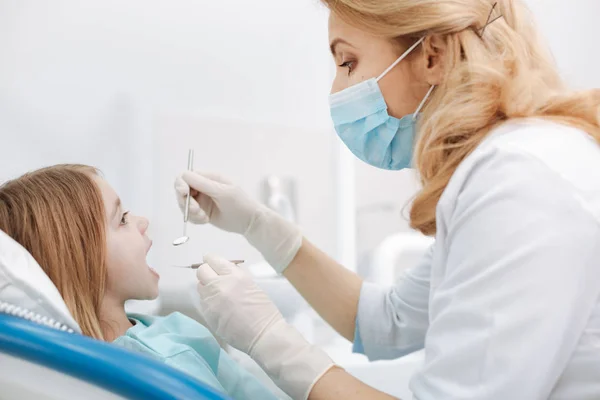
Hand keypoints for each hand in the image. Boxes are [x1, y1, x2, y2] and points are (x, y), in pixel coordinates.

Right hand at [174, 171, 302, 272]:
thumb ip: (203, 184)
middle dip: (187, 202)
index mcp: (209, 178)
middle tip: (197, 211)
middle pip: (182, 190)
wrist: (249, 222)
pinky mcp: (202, 212)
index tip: (184, 194)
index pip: (186, 176)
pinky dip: (195, 219)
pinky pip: (190, 215)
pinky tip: (206, 221)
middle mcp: (203, 187)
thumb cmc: (240, 204)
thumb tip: (184, 175)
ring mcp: (202, 200)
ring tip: (204, 218)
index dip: (181, 184)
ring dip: (191, 212)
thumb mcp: (222, 192)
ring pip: (184, 204)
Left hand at [196, 255, 334, 399]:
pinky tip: (219, 308)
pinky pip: (202, 303)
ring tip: (217, 295)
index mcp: (235, 276)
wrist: (264, 334)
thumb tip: (223, 273)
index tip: (212, 263)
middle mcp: (220, 285)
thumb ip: (235, 277)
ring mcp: (212, 301)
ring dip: (206, 288)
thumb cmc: (264, 310)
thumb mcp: (251, 285)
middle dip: (206, 273)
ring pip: (200, 287)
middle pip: (202, 271)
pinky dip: (208, 302)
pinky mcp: (208, 315)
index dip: (211, 261)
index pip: (213, 260)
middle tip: (213, 278)